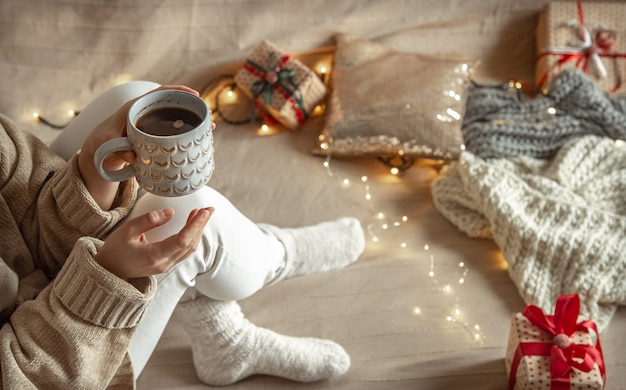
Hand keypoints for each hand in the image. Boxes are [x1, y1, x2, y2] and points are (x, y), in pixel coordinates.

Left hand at [77, 85, 200, 209]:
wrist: (98, 152)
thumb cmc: (101, 144)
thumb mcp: (107, 147)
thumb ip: (118, 150)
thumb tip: (134, 156)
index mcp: (134, 108)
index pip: (159, 92)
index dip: (178, 91)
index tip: (195, 94)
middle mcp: (145, 113)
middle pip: (172, 105)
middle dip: (192, 108)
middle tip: (208, 115)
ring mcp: (151, 125)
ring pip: (175, 119)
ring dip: (192, 122)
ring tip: (209, 128)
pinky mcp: (154, 137)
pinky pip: (172, 132)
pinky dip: (185, 134)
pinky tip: (197, 141)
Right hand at [94, 207, 213, 280]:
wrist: (108, 271)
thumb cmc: (115, 249)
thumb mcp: (127, 230)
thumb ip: (149, 220)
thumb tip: (171, 212)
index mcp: (154, 255)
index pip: (182, 240)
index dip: (195, 225)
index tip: (204, 211)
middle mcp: (164, 263)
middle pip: (190, 244)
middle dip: (201, 225)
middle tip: (208, 209)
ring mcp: (166, 266)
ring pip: (189, 249)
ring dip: (197, 231)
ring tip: (201, 213)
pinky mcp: (166, 265)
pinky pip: (184, 251)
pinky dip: (191, 237)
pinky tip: (191, 225)